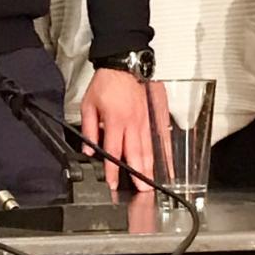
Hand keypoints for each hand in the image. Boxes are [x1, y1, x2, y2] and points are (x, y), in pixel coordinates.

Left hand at [79, 67, 155, 194]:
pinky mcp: (154, 116)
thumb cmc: (106, 82)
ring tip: (152, 182)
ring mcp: (145, 120)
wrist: (124, 63)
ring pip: (148, 148)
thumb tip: (88, 148)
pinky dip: (163, 152)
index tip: (112, 183)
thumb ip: (89, 128)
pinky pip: (160, 137)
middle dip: (138, 174)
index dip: (112, 169)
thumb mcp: (88, 105)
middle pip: (135, 153)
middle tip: (142, 191)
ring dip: (150, 167)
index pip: (113, 150)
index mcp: (115, 120)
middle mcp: (132, 123)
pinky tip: (166, 163)